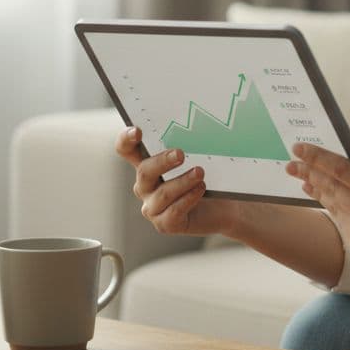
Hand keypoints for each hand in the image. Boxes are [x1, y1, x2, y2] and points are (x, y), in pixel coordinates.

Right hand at [115, 127, 237, 236]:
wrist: (224, 207)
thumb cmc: (208, 178)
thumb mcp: (199, 158)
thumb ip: (191, 144)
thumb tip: (197, 126)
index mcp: (148, 165)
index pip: (126, 150)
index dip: (126, 140)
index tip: (137, 131)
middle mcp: (146, 186)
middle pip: (144, 171)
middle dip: (162, 161)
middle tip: (181, 154)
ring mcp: (153, 207)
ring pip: (162, 193)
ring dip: (183, 181)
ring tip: (200, 173)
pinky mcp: (165, 224)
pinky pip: (173, 212)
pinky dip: (188, 198)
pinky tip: (200, 189)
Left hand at [285, 138, 349, 270]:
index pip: (340, 170)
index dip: (317, 158)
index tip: (299, 148)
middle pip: (330, 188)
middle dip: (309, 173)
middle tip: (292, 163)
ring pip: (332, 207)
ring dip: (317, 191)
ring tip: (303, 178)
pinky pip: (341, 224)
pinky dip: (332, 209)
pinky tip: (324, 198)